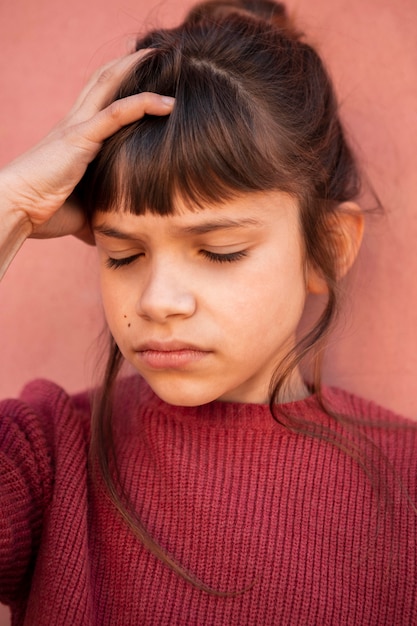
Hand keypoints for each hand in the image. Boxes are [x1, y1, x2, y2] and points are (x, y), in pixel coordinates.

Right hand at [0, 49, 173, 241]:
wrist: (16, 209)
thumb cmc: (44, 212)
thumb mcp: (81, 210)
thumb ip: (98, 212)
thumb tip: (110, 232)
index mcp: (75, 138)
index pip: (100, 101)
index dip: (119, 85)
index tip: (144, 79)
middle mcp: (75, 124)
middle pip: (102, 81)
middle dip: (127, 63)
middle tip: (152, 52)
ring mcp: (77, 128)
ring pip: (109, 85)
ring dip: (135, 68)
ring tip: (161, 55)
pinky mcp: (80, 139)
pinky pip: (116, 114)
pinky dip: (143, 104)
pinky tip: (169, 104)